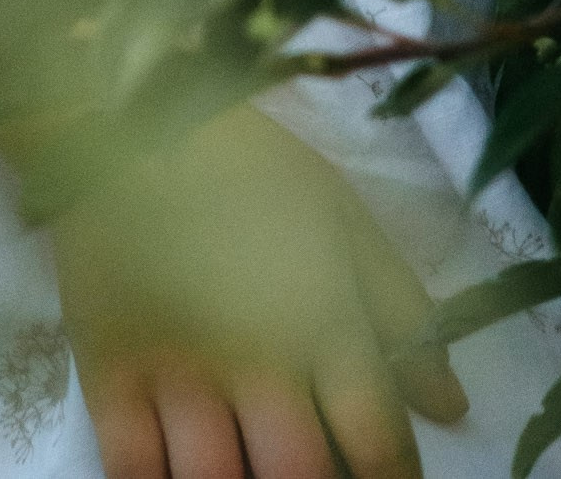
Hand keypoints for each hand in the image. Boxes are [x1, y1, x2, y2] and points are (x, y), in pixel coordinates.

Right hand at [52, 103, 467, 478]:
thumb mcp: (343, 220)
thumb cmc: (253, 171)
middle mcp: (260, 361)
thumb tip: (451, 405)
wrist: (134, 117)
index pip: (377, 442)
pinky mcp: (109, 374)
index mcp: (326, 322)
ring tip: (249, 470)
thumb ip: (401, 311)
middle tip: (312, 470)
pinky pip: (135, 472)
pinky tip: (178, 474)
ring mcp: (181, 374)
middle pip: (301, 478)